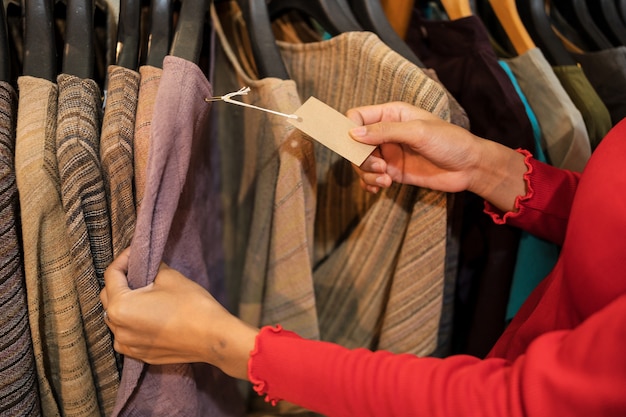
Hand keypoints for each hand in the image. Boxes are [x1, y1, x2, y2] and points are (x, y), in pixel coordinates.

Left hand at [100, 248, 257, 379]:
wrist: (212, 337)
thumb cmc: (192, 306)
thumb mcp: (170, 277)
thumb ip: (151, 268)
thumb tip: (146, 264)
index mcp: (121, 306)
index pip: (112, 275)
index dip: (124, 259)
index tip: (136, 253)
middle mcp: (118, 328)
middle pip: (109, 297)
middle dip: (121, 282)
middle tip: (140, 270)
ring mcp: (128, 345)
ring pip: (116, 318)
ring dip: (125, 303)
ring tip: (145, 293)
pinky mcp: (139, 354)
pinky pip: (127, 334)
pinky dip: (132, 322)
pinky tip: (149, 314)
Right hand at [347, 102, 481, 193]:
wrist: (470, 167)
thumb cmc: (450, 142)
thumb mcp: (417, 132)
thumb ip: (385, 132)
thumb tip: (353, 134)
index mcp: (392, 114)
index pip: (357, 117)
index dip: (349, 130)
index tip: (352, 146)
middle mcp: (387, 133)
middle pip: (355, 144)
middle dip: (361, 159)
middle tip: (379, 168)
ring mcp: (389, 153)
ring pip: (361, 163)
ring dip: (367, 175)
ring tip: (385, 180)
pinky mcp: (393, 172)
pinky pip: (371, 178)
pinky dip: (370, 184)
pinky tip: (380, 188)